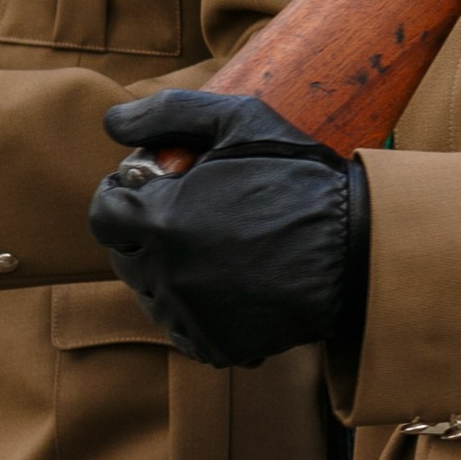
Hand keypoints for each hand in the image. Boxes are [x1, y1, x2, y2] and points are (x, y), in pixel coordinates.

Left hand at [89, 91, 364, 368]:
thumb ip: (168, 114)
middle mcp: (165, 275)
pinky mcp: (216, 345)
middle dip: (145, 230)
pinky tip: (233, 281)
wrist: (357, 242)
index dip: (125, 194)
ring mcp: (189, 316)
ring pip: (151, 294)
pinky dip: (197, 309)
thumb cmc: (299, 174)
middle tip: (194, 211)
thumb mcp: (241, 120)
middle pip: (123, 255)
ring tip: (219, 245)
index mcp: (160, 219)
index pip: (103, 213)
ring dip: (170, 270)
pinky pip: (184, 328)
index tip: (159, 185)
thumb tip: (110, 122)